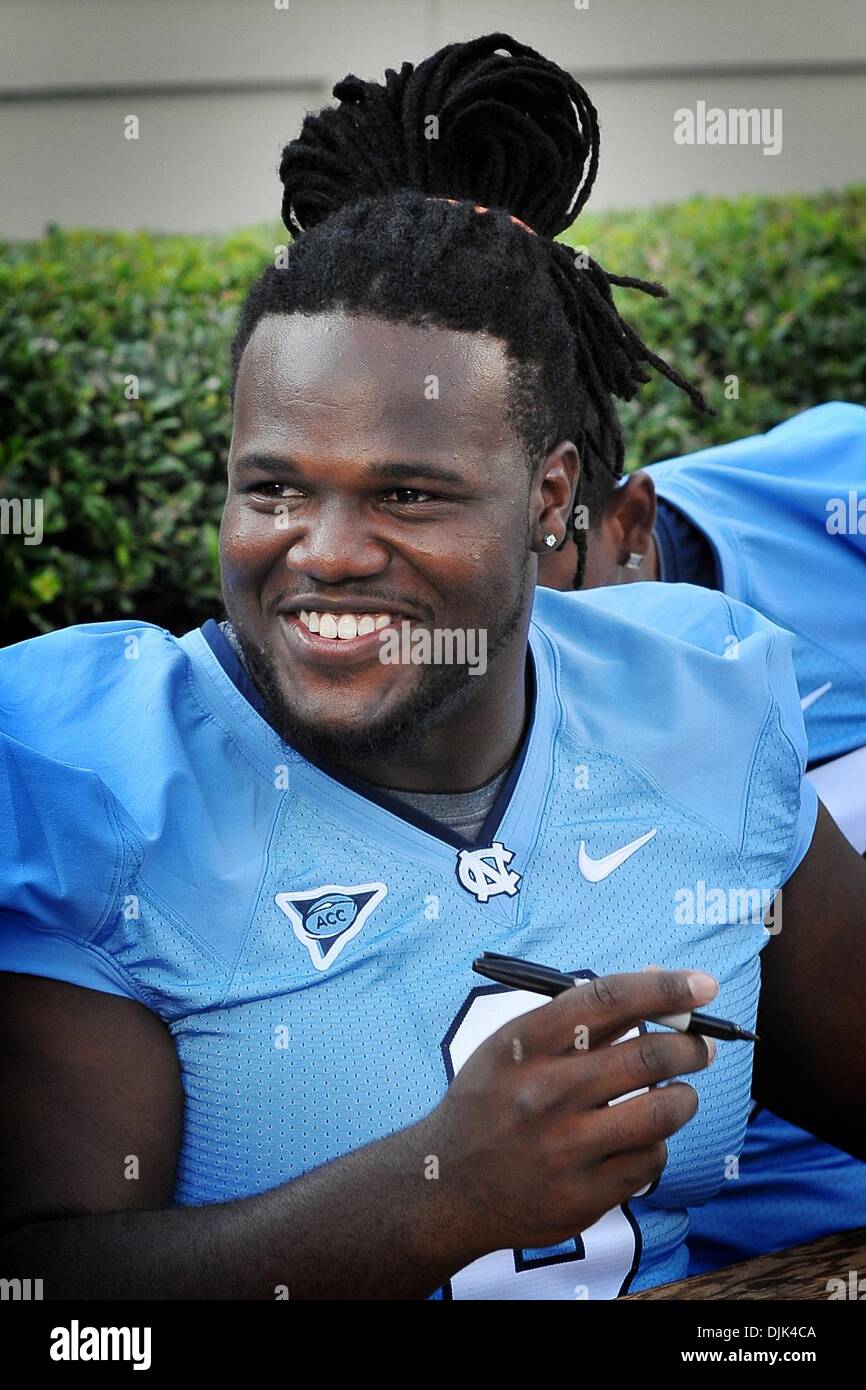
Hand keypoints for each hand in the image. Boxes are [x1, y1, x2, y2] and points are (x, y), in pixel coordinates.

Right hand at [426, 968, 717, 1256]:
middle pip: (648, 1054)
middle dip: (690, 1046)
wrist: (446, 1186)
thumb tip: (659, 987)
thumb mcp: (514, 1047)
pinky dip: (657, 1144)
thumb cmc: (492, 1101)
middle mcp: (544, 1093)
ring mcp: (564, 1148)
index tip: (702, 985)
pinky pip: (651, 1161)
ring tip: (680, 1093)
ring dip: (685, 1097)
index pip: (608, 999)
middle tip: (700, 1047)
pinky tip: (641, 1139)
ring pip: (662, 1111)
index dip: (664, 988)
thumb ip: (580, 1021)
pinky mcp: (583, 1196)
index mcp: (524, 1044)